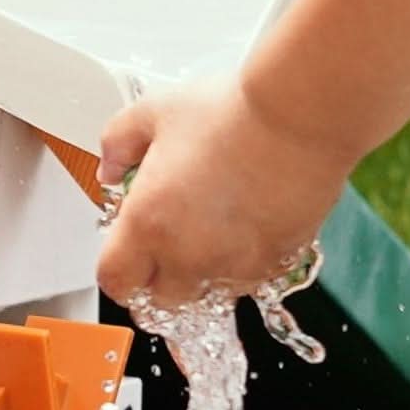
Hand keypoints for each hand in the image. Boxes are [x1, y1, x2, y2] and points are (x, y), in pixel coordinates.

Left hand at [94, 75, 344, 316]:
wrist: (298, 114)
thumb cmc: (232, 112)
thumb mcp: (155, 112)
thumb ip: (119, 143)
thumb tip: (110, 169)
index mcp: (148, 223)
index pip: (115, 281)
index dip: (119, 271)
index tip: (127, 256)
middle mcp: (188, 255)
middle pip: (161, 297)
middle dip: (160, 274)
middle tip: (170, 236)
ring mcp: (233, 264)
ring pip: (208, 291)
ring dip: (203, 270)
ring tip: (214, 225)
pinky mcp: (273, 262)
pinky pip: (248, 279)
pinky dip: (242, 263)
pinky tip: (247, 224)